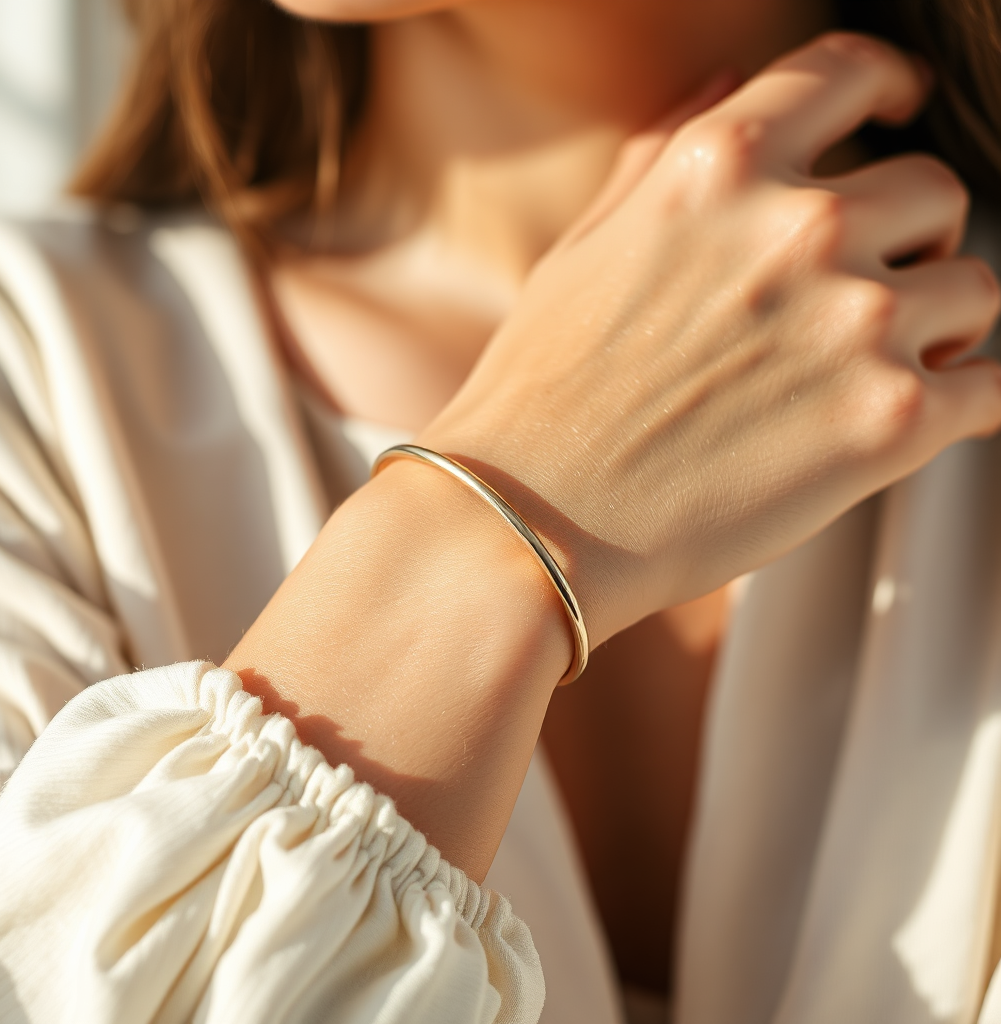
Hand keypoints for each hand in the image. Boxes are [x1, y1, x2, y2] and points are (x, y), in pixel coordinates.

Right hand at [422, 32, 1000, 645]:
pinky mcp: (889, 424)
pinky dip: (968, 400)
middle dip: (908, 240)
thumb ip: (661, 158)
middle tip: (864, 293)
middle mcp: (800, 227)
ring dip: (936, 327)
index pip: (851, 74)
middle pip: (934, 192)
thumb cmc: (539, 397)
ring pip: (976, 289)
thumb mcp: (583, 252)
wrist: (527, 521)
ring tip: (874, 371)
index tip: (898, 113)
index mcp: (719, 168)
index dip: (888, 89)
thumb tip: (725, 87)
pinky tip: (921, 415)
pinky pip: (993, 388)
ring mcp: (854, 323)